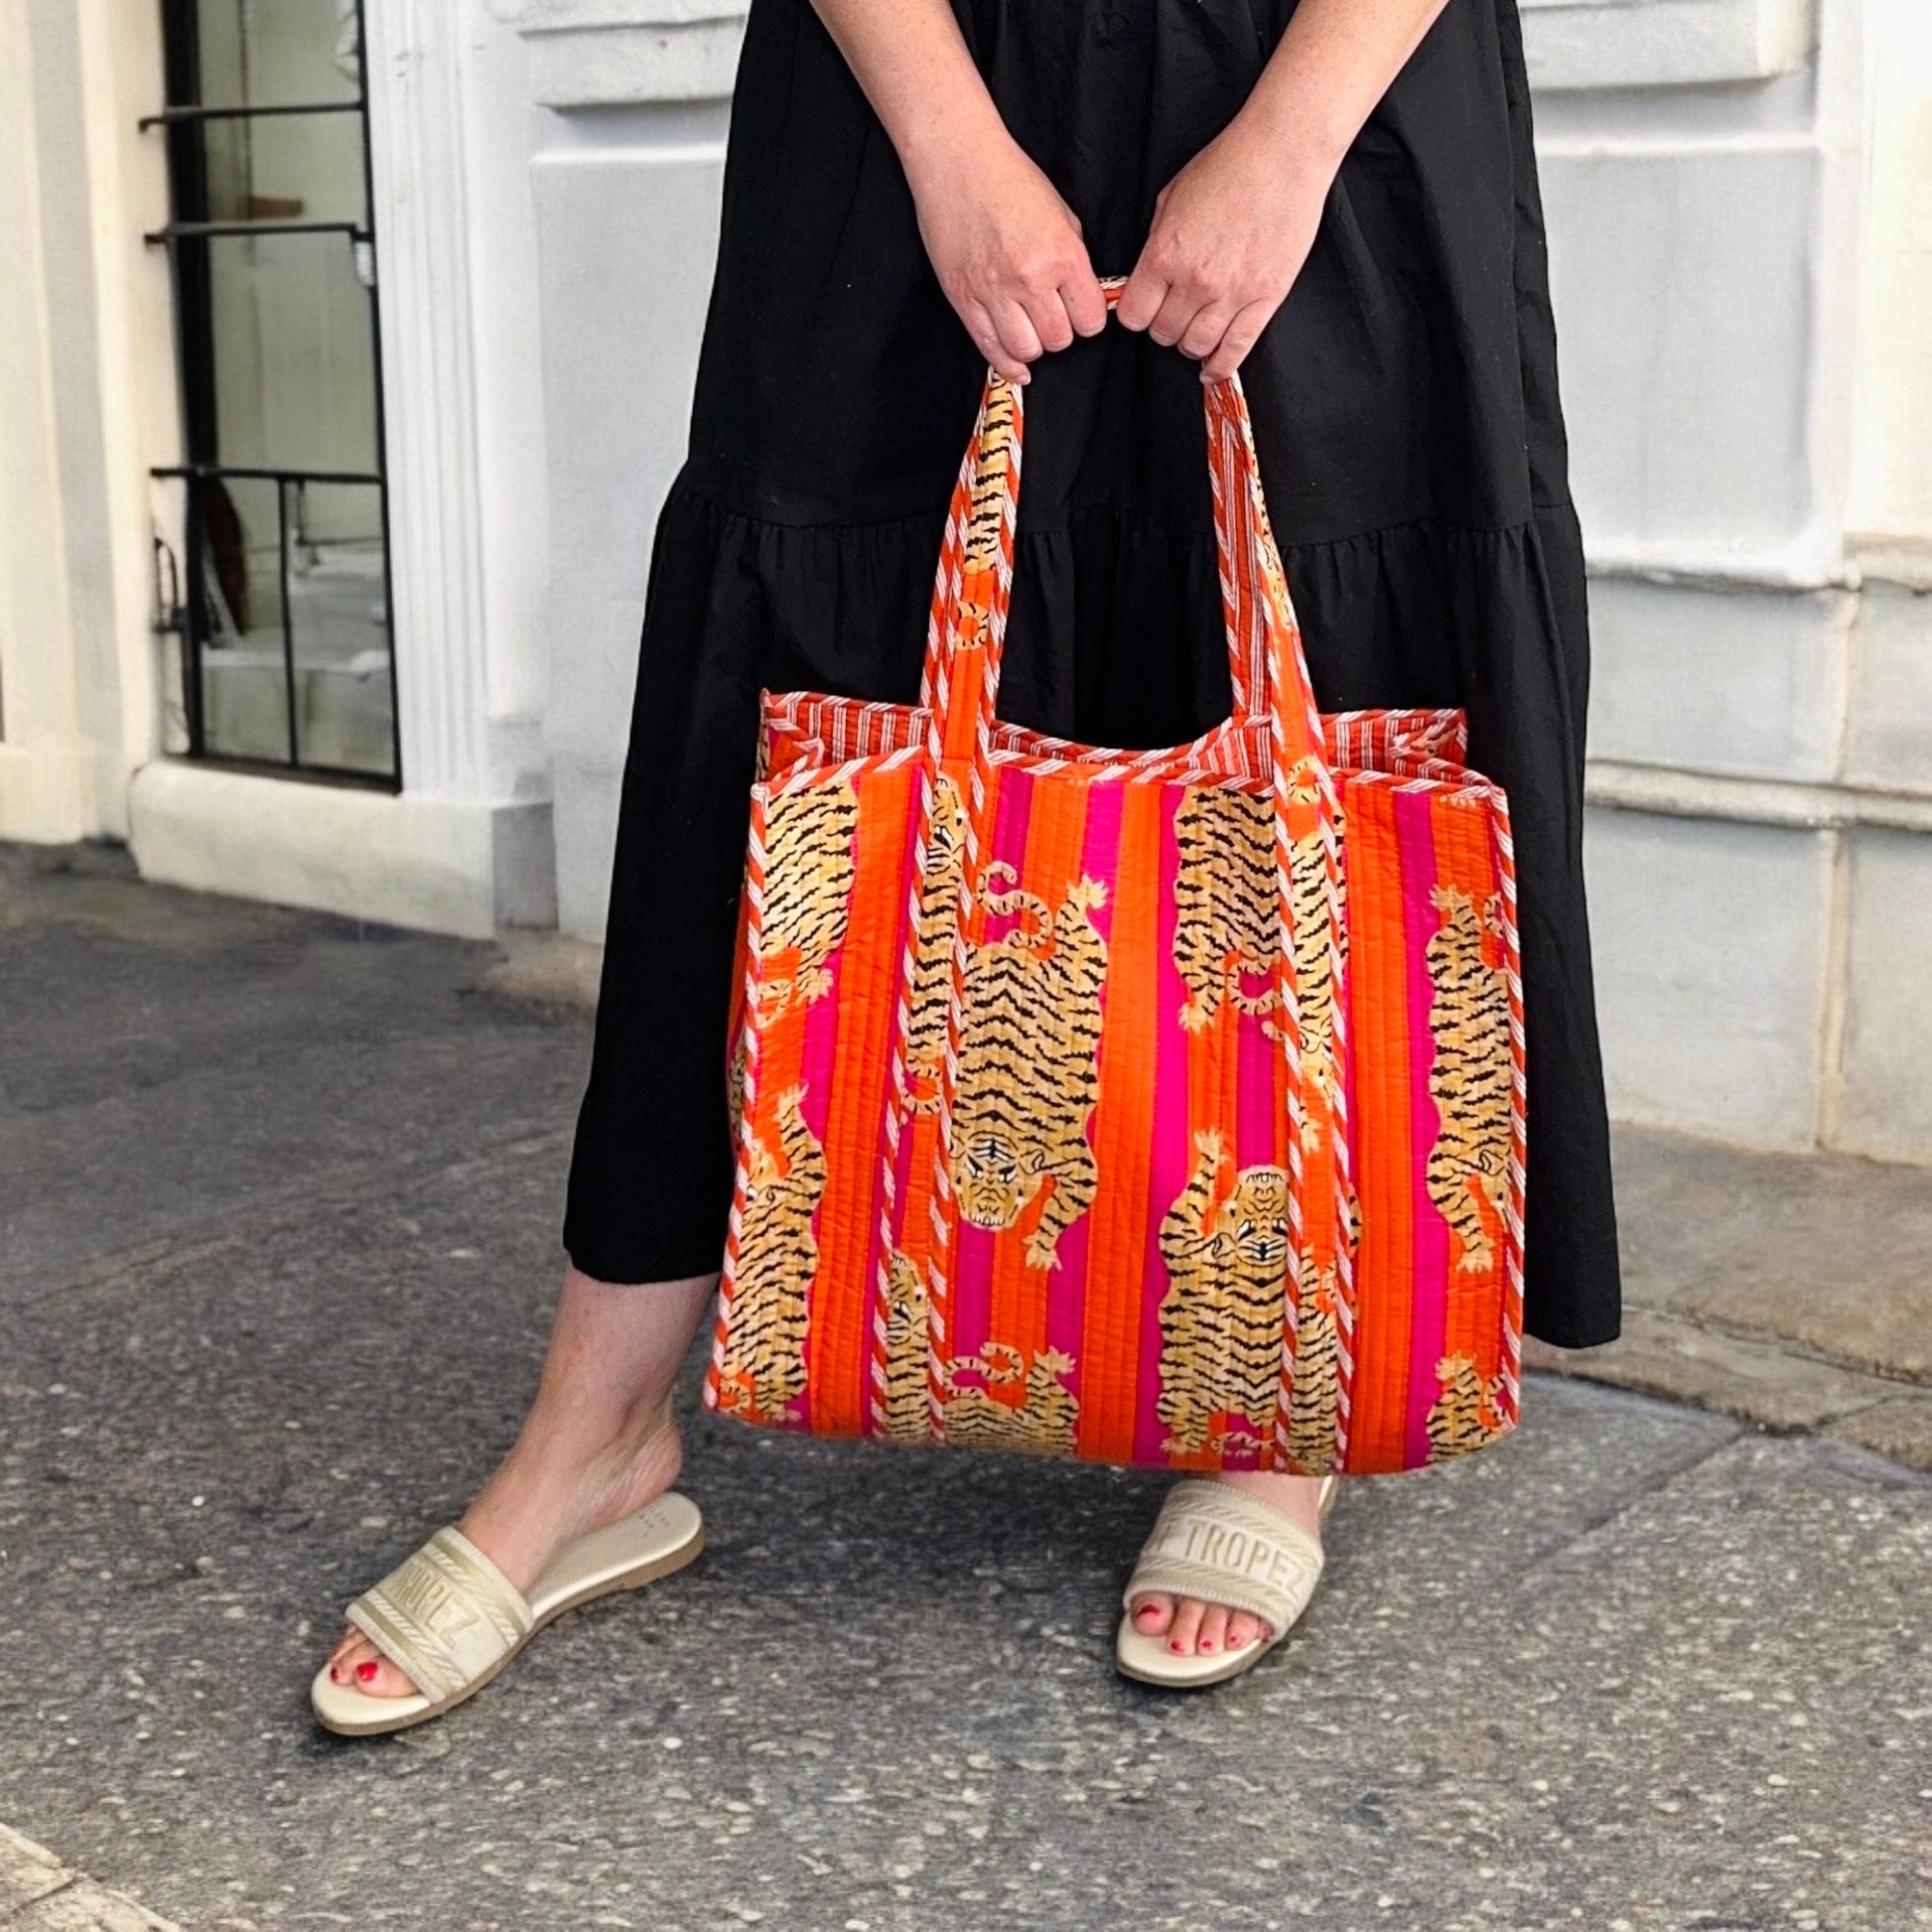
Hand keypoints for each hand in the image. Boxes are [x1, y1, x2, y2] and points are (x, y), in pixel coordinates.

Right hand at [904, 132, 1108, 381]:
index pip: (1090, 320)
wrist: (959, 161)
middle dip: (1059, 332)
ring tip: (1029, 327)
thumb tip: (1081, 296)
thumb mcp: (1061, 215)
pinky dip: (1006, 362)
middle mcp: (1030, 278)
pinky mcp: (963, 297)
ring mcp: (994, 290)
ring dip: (1032, 345)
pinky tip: (1015, 364)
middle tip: (1052, 316)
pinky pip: (989, 346)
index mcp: (1063, 255)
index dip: (1087, 319)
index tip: (1079, 312)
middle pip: (1058, 340)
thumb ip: (1073, 260)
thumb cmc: (1010, 180)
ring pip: (1026, 349)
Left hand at [1116, 117, 1332, 380]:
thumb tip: (1149, 275)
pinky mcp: (1265, 298)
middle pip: (1164, 334)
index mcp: (1164, 255)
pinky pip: (1236, 349)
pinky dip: (1220, 366)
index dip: (1137, 314)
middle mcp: (1194, 281)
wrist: (1282, 153)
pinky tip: (1212, 370)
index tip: (1144, 308)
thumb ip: (1157, 242)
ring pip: (1196, 346)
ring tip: (1196, 331)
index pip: (1134, 315)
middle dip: (1164, 327)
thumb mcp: (1171, 197)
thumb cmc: (1228, 165)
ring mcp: (1231, 293)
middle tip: (1173, 315)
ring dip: (1191, 344)